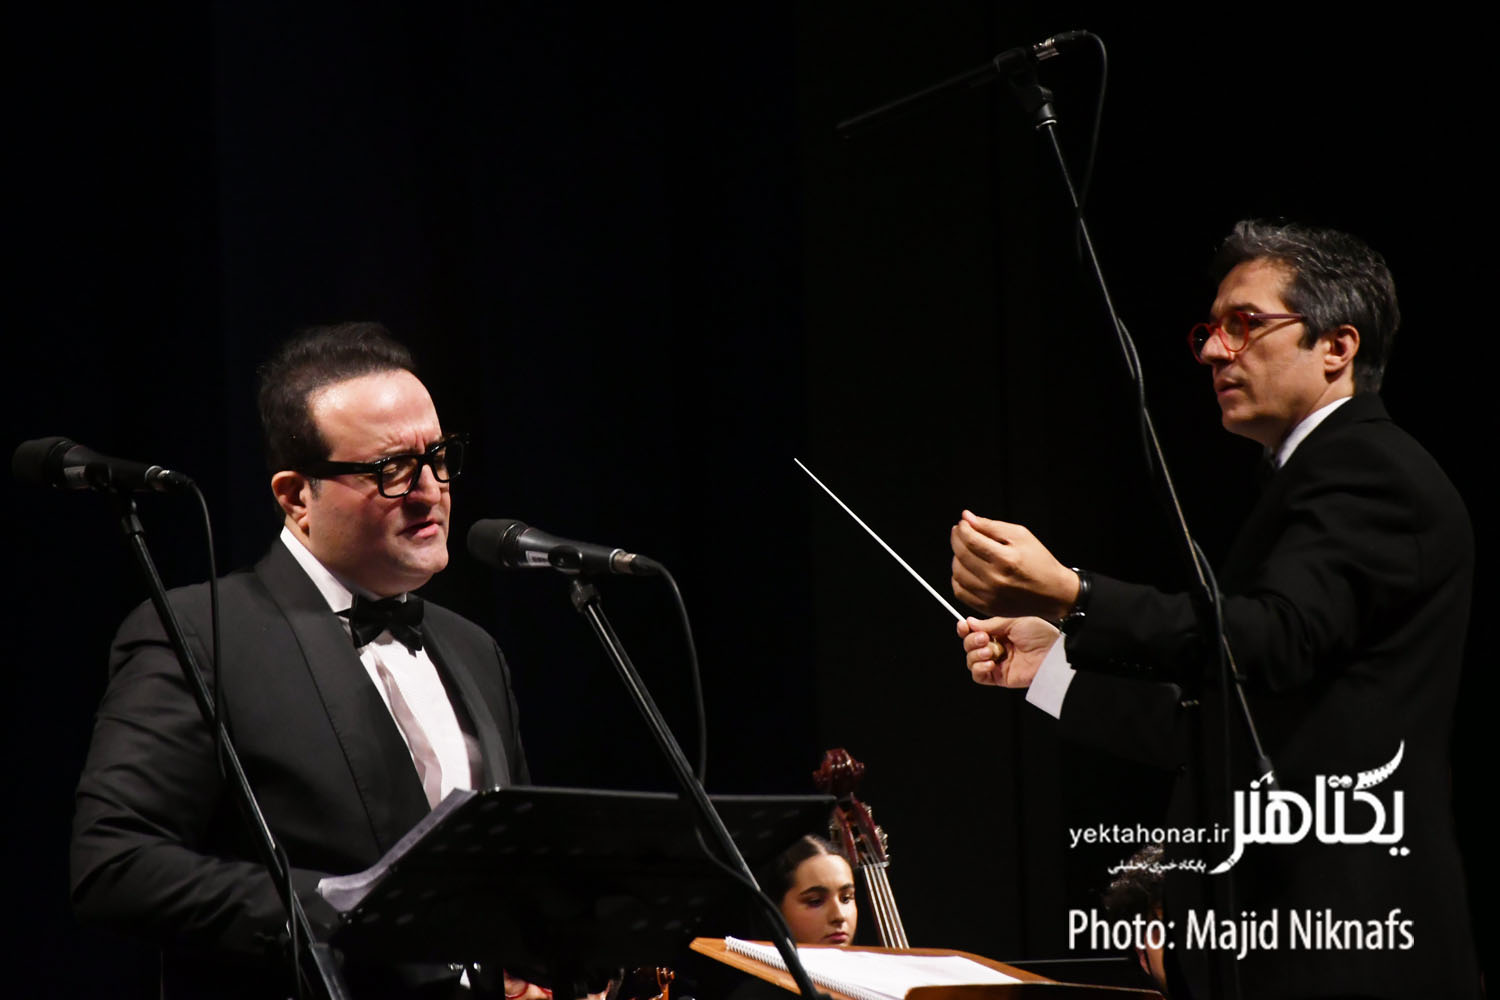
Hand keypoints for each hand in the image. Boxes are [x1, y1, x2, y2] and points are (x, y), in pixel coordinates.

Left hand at [950, 510, 1078, 619]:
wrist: (1054, 593)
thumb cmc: (1039, 562)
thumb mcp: (1021, 536)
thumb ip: (992, 526)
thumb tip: (968, 518)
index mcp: (1006, 559)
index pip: (970, 540)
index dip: (962, 529)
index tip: (963, 524)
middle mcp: (996, 579)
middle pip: (961, 556)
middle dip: (956, 540)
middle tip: (960, 533)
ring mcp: (990, 596)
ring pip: (958, 574)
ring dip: (956, 558)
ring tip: (965, 551)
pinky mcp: (988, 607)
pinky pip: (960, 592)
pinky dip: (958, 579)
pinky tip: (966, 570)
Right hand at [956, 615, 1059, 687]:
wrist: (1051, 654)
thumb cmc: (1039, 635)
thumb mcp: (1013, 621)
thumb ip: (990, 624)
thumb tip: (969, 622)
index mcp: (997, 633)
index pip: (973, 632)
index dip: (965, 629)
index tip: (963, 626)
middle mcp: (994, 647)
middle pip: (968, 646)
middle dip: (972, 641)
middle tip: (985, 639)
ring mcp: (996, 663)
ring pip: (970, 661)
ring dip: (976, 655)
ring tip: (991, 652)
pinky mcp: (999, 677)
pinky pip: (978, 676)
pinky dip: (979, 669)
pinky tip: (990, 663)